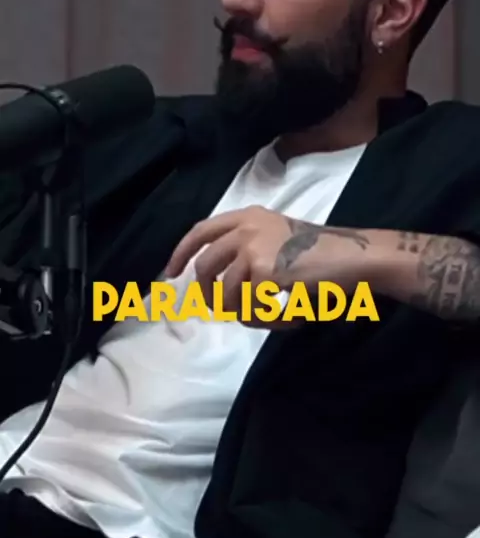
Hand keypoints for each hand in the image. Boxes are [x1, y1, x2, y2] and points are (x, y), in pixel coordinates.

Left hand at [164, 206, 371, 325]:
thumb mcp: (278, 242)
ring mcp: (253, 247)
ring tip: (277, 313)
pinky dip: (269, 321)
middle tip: (218, 310)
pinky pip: (251, 310)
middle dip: (207, 294)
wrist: (354, 259)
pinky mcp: (263, 272)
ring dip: (249, 313)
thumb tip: (218, 291)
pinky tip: (291, 315)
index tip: (171, 273)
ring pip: (228, 296)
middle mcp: (247, 227)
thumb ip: (247, 256)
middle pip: (205, 266)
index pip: (201, 230)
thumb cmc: (322, 256)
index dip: (182, 252)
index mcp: (249, 216)